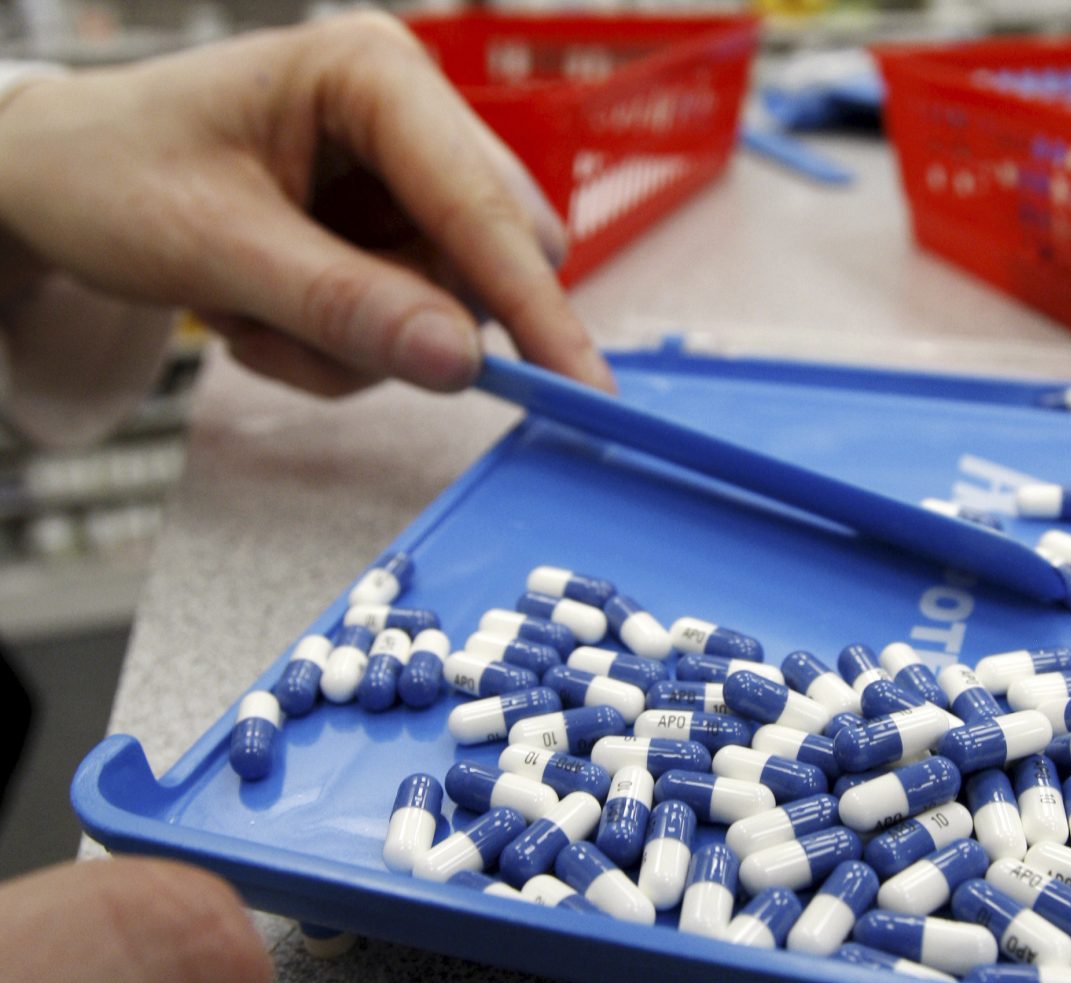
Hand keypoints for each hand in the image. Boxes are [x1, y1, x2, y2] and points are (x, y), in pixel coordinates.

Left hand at [0, 12, 613, 396]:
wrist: (56, 180)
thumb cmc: (109, 177)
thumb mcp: (212, 246)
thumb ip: (341, 304)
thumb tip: (461, 362)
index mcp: (371, 75)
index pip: (482, 203)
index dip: (532, 302)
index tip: (580, 385)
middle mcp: (409, 115)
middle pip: (490, 255)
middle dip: (409, 321)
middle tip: (300, 336)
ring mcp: (406, 175)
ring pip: (454, 305)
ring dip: (358, 344)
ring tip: (253, 316)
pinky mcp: (393, 226)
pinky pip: (419, 320)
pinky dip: (346, 346)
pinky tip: (269, 314)